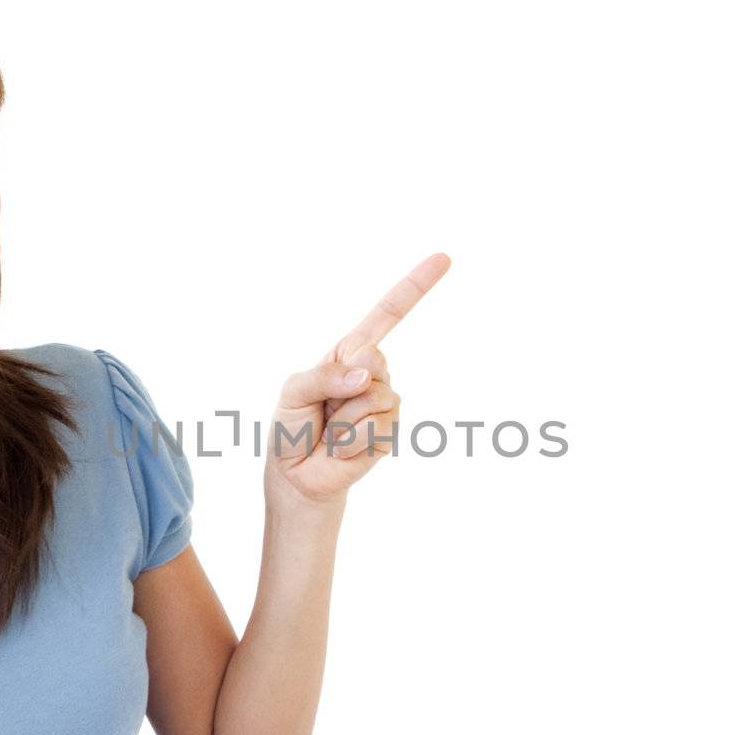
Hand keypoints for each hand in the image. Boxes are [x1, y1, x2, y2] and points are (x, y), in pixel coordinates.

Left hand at [265, 252, 450, 505]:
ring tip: (332, 431)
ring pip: (376, 396)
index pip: (387, 314)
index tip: (444, 258)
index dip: (415, 287)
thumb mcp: (293, 390)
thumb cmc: (291, 428)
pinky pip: (376, 426)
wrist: (297, 476)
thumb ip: (324, 375)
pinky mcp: (389, 432)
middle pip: (374, 358)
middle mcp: (372, 373)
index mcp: (349, 353)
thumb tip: (365, 376)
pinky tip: (342, 447)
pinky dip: (350, 440)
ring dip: (344, 419)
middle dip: (342, 384)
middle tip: (325, 408)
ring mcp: (385, 402)